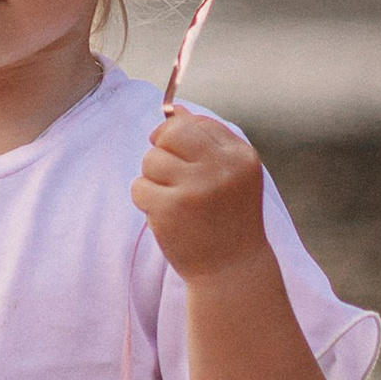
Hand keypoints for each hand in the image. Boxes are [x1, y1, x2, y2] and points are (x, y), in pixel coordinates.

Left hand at [132, 105, 269, 283]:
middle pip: (171, 134)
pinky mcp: (170, 209)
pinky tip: (165, 216)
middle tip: (165, 169)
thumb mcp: (231, 176)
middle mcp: (221, 168)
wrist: (232, 271)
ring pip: (151, 160)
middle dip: (160, 146)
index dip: (179, 134)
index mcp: (241, 157)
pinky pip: (139, 187)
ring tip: (173, 199)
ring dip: (153, 179)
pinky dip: (145, 200)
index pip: (198, 124)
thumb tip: (175, 109)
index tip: (180, 153)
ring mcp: (195, 189)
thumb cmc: (228, 218)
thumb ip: (208, 140)